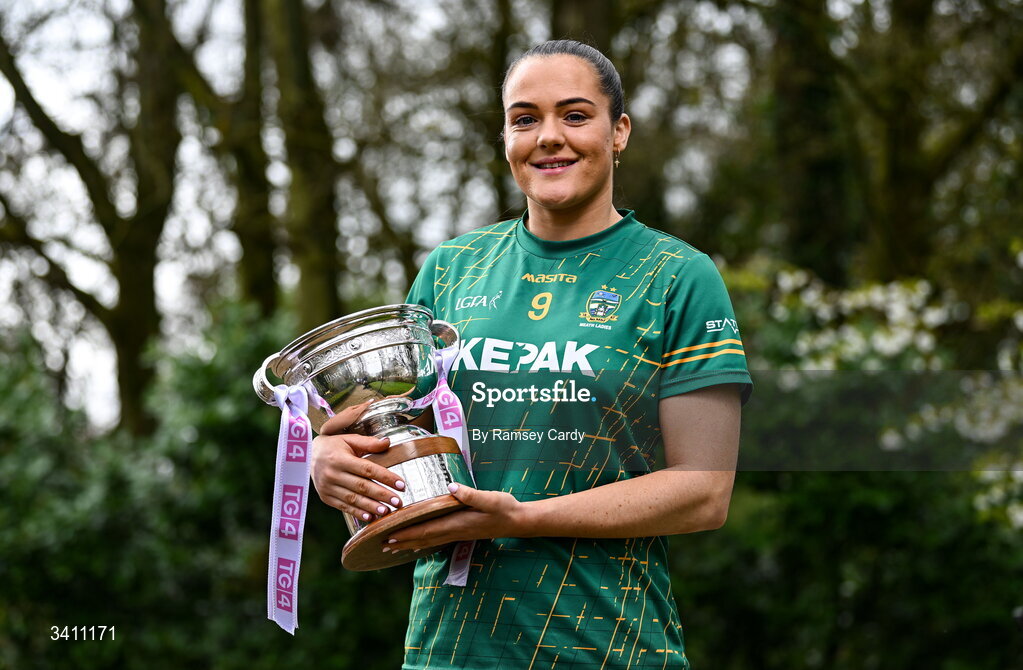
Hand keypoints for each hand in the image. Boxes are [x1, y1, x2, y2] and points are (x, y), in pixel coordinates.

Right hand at [310, 401, 405, 521]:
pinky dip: (357, 512)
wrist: (306, 456)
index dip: (385, 477)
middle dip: (382, 495)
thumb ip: (368, 442)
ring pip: (353, 499)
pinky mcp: (325, 497)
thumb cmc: (333, 446)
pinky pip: (343, 507)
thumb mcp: (349, 439)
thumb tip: (388, 442)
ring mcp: (327, 487)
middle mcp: (332, 474)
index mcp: (340, 458)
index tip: (401, 484)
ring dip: (371, 506)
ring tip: (386, 511)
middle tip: (398, 502)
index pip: (367, 469)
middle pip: (362, 486)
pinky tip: (370, 517)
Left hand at [383, 483, 528, 552]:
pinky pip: (437, 539)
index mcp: (457, 522)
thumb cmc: (504, 508)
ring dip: (409, 544)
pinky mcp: (461, 532)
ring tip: (392, 547)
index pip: (426, 529)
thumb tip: (451, 488)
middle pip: (422, 538)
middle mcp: (454, 531)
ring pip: (428, 541)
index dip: (406, 533)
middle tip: (381, 544)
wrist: (517, 521)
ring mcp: (457, 533)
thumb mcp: (490, 498)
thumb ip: (470, 494)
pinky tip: (417, 544)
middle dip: (401, 541)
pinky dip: (423, 542)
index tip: (388, 534)